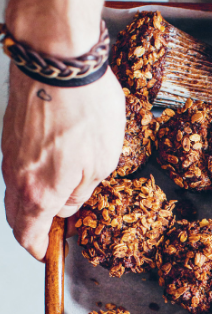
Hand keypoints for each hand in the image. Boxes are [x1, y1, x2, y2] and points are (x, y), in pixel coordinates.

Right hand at [2, 64, 125, 260]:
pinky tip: (52, 167)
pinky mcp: (11, 130)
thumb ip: (81, 193)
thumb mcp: (101, 164)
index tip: (48, 254)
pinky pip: (18, 165)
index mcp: (39, 192)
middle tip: (55, 230)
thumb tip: (68, 206)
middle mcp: (16, 174)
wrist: (56, 58)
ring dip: (35, 200)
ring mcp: (9, 151)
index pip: (28, 235)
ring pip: (17, 189)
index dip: (39, 249)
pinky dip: (32, 176)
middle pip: (17, 215)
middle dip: (36, 228)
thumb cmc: (85, 110)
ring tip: (61, 197)